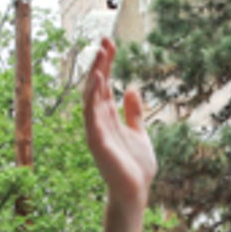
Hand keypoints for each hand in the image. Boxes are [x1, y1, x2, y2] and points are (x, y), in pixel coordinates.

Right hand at [82, 38, 156, 207]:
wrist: (136, 190)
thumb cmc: (135, 165)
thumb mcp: (139, 132)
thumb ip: (134, 113)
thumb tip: (132, 89)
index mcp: (108, 117)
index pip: (104, 84)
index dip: (106, 64)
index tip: (110, 43)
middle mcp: (99, 121)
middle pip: (96, 86)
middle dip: (99, 64)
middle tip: (104, 41)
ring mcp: (96, 131)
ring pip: (91, 98)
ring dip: (95, 76)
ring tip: (101, 55)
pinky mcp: (98, 142)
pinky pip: (91, 117)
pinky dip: (93, 99)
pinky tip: (98, 82)